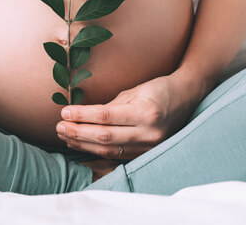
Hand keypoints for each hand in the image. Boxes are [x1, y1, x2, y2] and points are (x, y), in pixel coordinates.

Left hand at [55, 74, 204, 159]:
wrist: (186, 98)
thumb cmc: (158, 89)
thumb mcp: (135, 91)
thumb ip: (111, 106)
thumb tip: (83, 115)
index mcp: (145, 113)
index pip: (106, 117)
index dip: (82, 116)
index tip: (65, 112)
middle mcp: (148, 133)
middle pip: (104, 137)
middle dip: (78, 132)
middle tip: (59, 126)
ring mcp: (149, 146)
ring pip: (108, 150)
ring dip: (83, 144)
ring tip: (65, 136)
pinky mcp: (146, 153)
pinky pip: (116, 156)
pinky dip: (96, 152)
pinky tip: (81, 146)